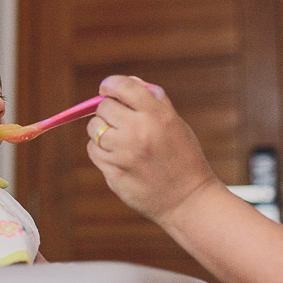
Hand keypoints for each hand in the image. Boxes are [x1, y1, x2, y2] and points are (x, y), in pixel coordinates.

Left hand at [86, 75, 218, 226]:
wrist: (189, 201)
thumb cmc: (184, 159)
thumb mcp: (176, 124)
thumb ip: (153, 101)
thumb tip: (128, 82)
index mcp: (157, 116)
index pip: (124, 87)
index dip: (111, 84)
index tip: (106, 88)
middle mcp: (139, 132)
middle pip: (104, 107)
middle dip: (107, 110)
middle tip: (116, 118)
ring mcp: (124, 154)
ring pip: (94, 129)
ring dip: (101, 130)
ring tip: (117, 139)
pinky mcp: (114, 173)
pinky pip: (94, 151)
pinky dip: (100, 150)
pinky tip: (116, 155)